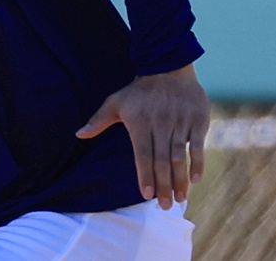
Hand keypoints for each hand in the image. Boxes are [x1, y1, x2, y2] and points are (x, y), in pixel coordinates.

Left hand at [75, 63, 209, 209]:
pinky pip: (197, 144)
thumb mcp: (115, 102)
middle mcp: (160, 124)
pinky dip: (197, 162)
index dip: (144, 174)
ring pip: (179, 155)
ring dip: (180, 179)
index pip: (142, 154)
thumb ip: (98, 121)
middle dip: (164, 185)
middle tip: (166, 206)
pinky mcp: (197, 120)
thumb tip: (78, 135)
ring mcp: (180, 122)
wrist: (167, 68)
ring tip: (180, 199)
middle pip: (161, 159)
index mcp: (140, 122)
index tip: (146, 195)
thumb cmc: (138, 91)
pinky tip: (196, 179)